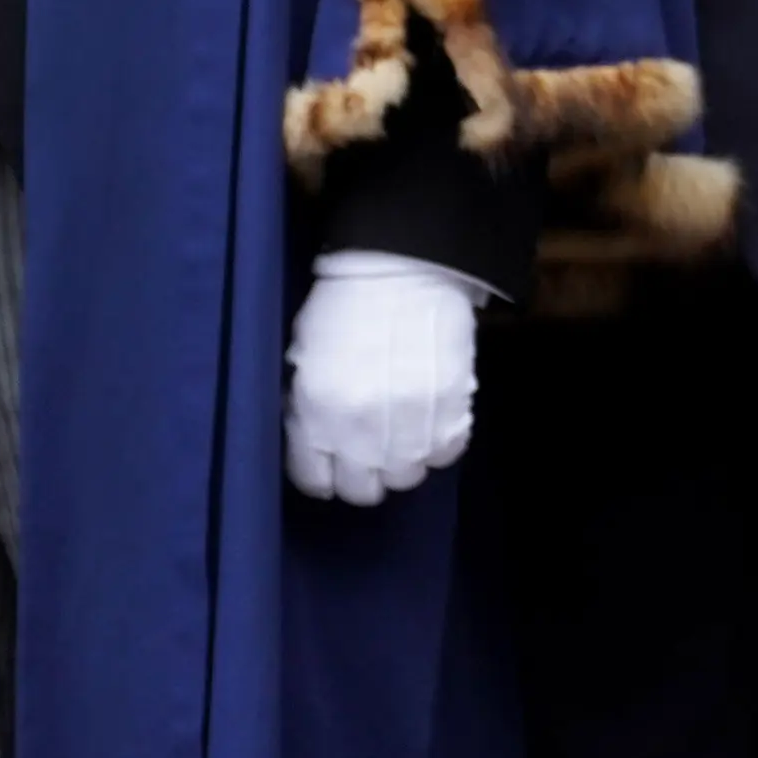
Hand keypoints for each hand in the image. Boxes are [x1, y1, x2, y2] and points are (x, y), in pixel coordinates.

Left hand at [285, 250, 483, 505]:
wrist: (404, 267)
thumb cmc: (344, 306)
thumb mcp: (305, 358)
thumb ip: (308, 407)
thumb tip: (320, 437)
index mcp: (315, 414)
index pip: (314, 480)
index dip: (322, 473)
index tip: (331, 461)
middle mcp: (360, 430)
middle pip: (363, 489)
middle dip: (363, 474)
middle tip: (369, 448)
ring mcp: (410, 424)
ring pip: (407, 477)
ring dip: (404, 459)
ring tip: (404, 431)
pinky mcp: (452, 410)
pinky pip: (446, 453)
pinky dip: (439, 444)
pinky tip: (431, 420)